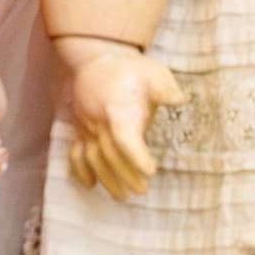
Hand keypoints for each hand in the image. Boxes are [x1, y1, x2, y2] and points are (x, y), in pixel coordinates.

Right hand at [54, 36, 182, 198]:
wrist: (97, 58)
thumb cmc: (132, 70)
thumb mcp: (154, 73)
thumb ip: (164, 88)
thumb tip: (179, 99)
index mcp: (119, 108)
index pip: (125, 136)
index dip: (136, 155)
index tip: (151, 170)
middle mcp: (99, 120)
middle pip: (109, 153)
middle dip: (124, 174)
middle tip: (141, 191)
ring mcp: (87, 126)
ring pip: (92, 157)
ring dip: (106, 178)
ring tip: (122, 196)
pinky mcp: (80, 129)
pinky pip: (75, 151)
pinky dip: (79, 169)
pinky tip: (89, 185)